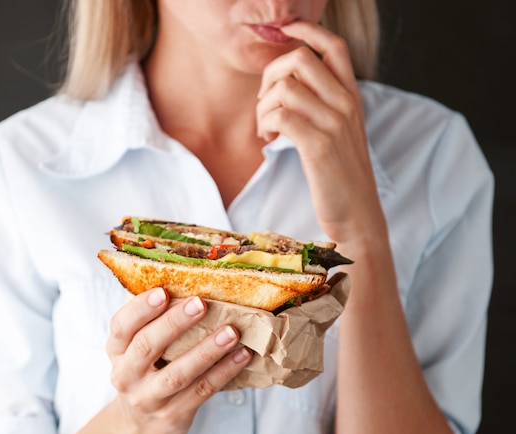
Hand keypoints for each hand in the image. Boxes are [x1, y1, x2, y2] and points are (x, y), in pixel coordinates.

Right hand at [106, 288, 251, 433]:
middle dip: (174, 323)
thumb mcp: (135, 351)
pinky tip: (242, 355)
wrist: (138, 428)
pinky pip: (202, 390)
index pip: (121, 326)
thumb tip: (192, 284)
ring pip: (178, 373)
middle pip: (147, 346)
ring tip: (231, 331)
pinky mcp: (174, 414)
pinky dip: (224, 371)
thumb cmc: (144, 374)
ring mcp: (150, 398)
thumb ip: (152, 324)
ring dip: (207, 350)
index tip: (163, 291)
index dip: (141, 308)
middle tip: (201, 303)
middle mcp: (127, 375)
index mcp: (117, 351)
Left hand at [256, 20, 385, 247]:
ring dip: (263, 108)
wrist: (357, 216)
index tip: (283, 33)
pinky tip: (269, 143)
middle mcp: (346, 104)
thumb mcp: (340, 135)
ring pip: (284, 87)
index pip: (333, 46)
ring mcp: (334, 124)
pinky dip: (265, 126)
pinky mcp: (319, 146)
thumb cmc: (341, 178)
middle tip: (264, 106)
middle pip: (299, 59)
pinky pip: (280, 115)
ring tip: (266, 132)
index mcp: (352, 97)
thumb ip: (323, 107)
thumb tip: (288, 87)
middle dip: (269, 77)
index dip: (305, 30)